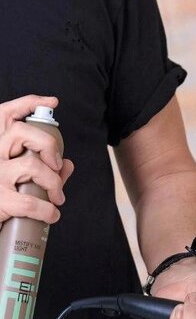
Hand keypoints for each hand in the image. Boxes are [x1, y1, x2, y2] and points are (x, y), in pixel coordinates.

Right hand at [0, 95, 74, 225]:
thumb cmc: (4, 200)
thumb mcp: (21, 181)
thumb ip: (45, 170)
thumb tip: (67, 163)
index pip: (4, 114)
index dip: (26, 103)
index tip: (51, 102)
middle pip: (22, 134)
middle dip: (49, 146)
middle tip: (57, 166)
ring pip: (32, 167)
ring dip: (54, 184)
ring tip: (57, 198)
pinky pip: (30, 201)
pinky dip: (48, 210)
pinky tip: (52, 215)